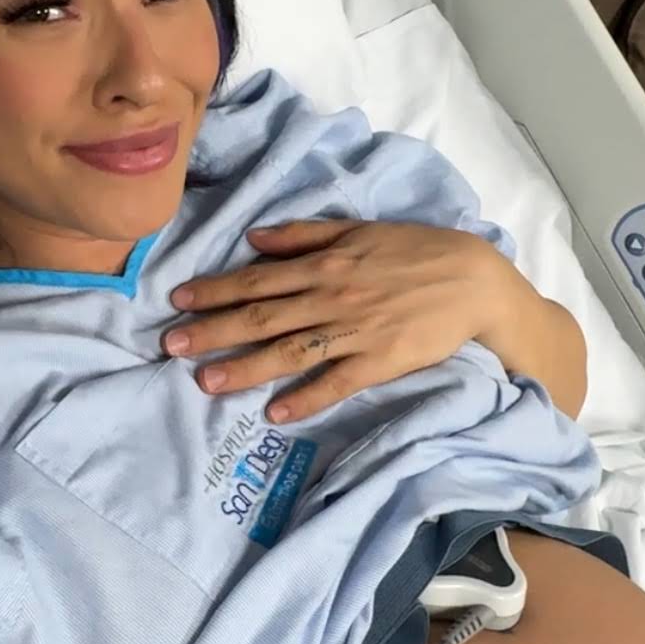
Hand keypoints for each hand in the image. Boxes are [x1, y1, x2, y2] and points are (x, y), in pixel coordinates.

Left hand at [163, 219, 518, 423]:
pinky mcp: (380, 361)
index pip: (258, 279)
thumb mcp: (357, 230)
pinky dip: (306, 398)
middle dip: (214, 330)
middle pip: (262, 316)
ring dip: (246, 367)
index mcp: (324, 264)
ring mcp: (355, 331)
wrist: (473, 280)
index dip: (215, 290)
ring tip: (206, 382)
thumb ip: (304, 235)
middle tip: (171, 345)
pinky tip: (275, 413)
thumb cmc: (413, 251)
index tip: (178, 301)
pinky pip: (336, 382)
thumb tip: (255, 239)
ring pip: (290, 351)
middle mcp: (331, 297)